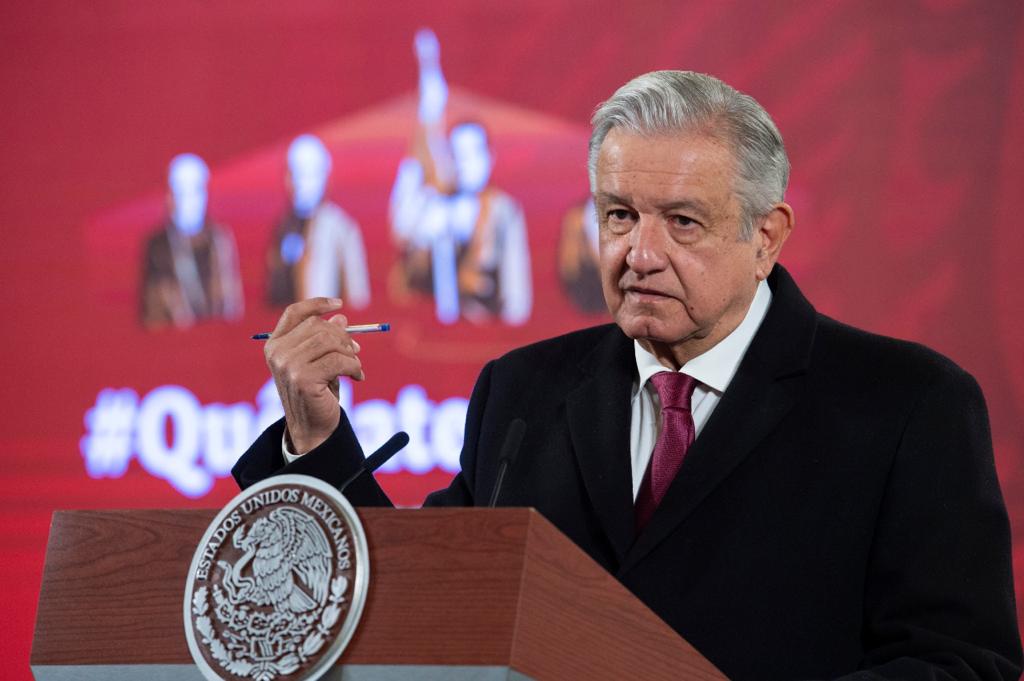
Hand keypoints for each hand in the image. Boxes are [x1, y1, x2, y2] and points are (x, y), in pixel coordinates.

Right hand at [263, 298, 363, 454]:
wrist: (313, 428)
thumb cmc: (316, 393)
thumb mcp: (320, 362)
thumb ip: (325, 340)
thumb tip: (340, 317)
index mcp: (275, 345)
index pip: (294, 312)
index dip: (317, 304)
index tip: (339, 304)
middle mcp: (277, 352)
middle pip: (318, 326)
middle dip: (343, 337)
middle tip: (356, 351)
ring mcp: (287, 365)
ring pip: (330, 342)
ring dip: (350, 354)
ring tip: (355, 367)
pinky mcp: (302, 378)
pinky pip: (339, 360)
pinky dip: (354, 367)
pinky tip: (357, 377)